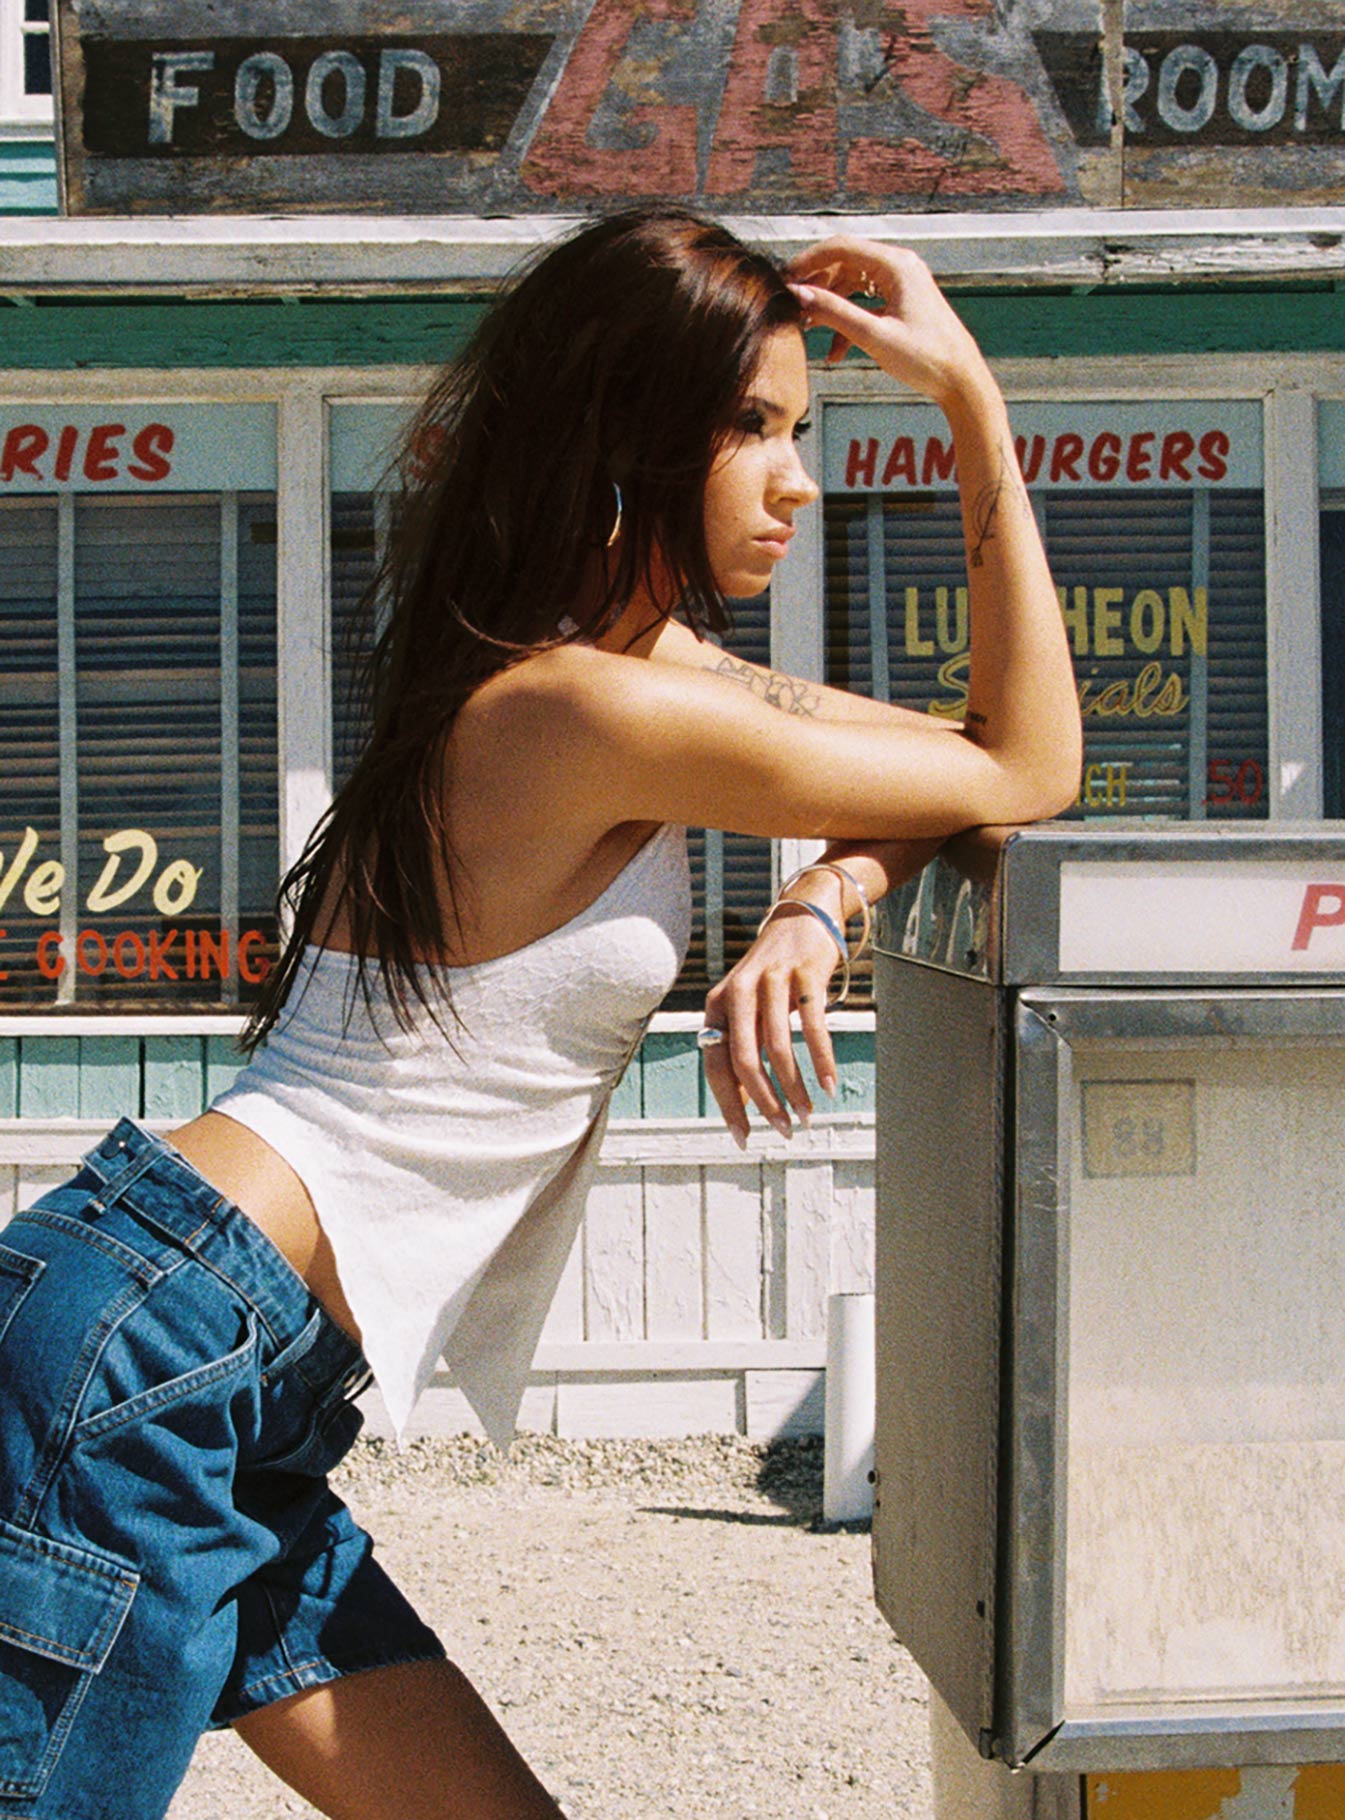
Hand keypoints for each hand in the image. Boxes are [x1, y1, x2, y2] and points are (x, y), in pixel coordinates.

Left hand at [701, 906, 840, 1146]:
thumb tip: (743, 1103)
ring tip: (807, 1113)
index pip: (716, 1065)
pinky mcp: (804, 975)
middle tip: (783, 1130)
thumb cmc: (772, 975)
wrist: (800, 919)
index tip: (745, 1137)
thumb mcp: (747, 1008)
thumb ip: (741, 1049)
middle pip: (744, 1061)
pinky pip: (813, 1027)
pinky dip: (822, 1061)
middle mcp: (738, 993)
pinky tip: (828, 1086)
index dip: (728, 1105)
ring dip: (794, 1088)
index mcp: (717, 1006)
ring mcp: (771, 981)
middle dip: (765, 1103)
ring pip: (778, 1049)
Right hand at [787, 238, 992, 412]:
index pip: (840, 247)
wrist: (960, 379)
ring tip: (809, 329)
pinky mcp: (902, 301)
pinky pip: (865, 301)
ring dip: (830, 305)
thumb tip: (799, 295)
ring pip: (852, 283)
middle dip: (817, 285)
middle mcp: (899, 266)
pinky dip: (848, 320)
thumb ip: (834, 313)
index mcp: (896, 265)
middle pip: (844, 263)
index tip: (784, 280)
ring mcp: (902, 282)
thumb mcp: (873, 336)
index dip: (807, 261)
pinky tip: (835, 351)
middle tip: (792, 306)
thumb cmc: (926, 358)